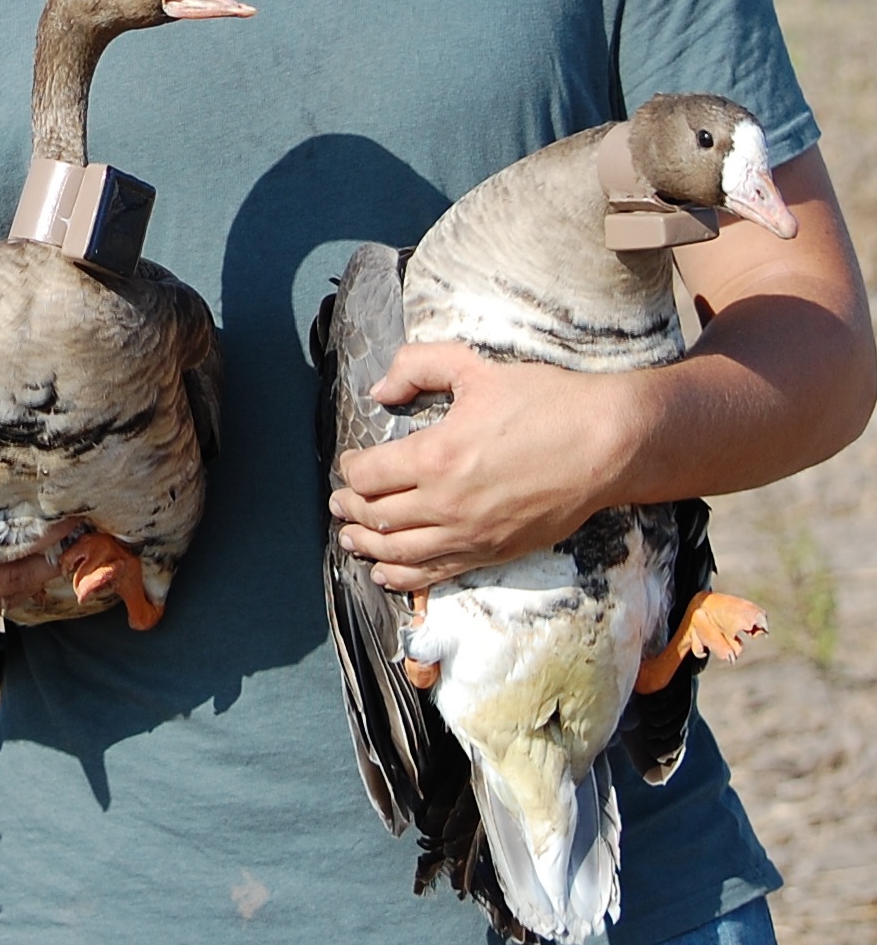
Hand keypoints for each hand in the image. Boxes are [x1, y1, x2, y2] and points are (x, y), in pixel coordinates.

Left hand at [328, 341, 625, 590]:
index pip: (369, 475)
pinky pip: (434, 574)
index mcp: (436, 455)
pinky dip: (401, 576)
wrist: (605, 444)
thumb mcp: (476, 367)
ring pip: (398, 552)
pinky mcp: (492, 553)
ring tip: (351, 539)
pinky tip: (385, 572)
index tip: (351, 463)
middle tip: (339, 504)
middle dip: (350, 510)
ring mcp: (469, 535)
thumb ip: (419, 367)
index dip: (350, 470)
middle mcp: (446, 504)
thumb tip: (380, 390)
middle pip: (376, 517)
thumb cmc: (544, 402)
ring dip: (367, 546)